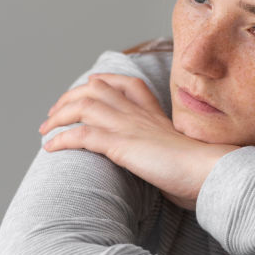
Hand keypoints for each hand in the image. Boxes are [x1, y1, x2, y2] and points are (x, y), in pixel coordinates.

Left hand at [38, 73, 238, 210]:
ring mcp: (129, 126)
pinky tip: (50, 148)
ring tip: (45, 130)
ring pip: (83, 106)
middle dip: (69, 98)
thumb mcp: (181, 154)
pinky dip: (62, 139)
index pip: (124, 82)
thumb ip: (165, 151)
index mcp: (154, 112)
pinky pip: (82, 135)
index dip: (101, 82)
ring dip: (58, 116)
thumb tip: (162, 164)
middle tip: (53, 115)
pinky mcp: (121, 144)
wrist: (209, 173)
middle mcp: (138, 113)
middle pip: (95, 88)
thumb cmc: (200, 171)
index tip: (87, 87)